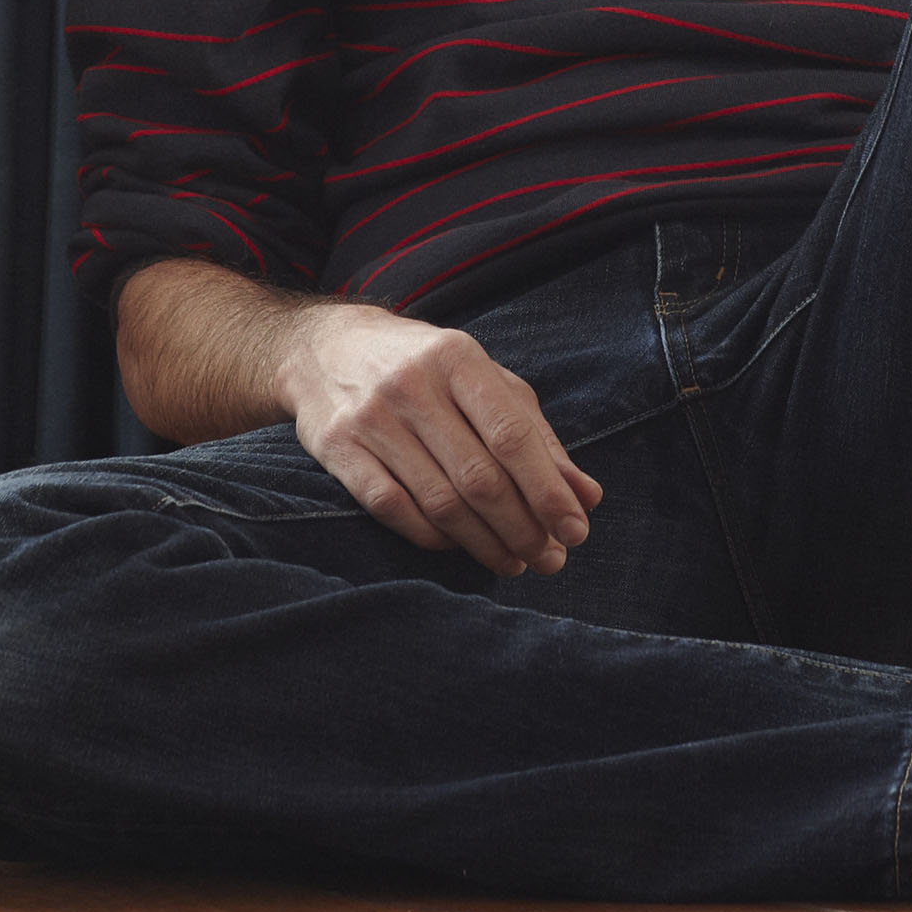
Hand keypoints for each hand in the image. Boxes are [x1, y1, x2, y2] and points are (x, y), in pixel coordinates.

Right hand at [278, 300, 604, 576]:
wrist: (325, 349)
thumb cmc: (426, 368)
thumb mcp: (485, 382)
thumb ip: (536, 437)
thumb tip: (586, 496)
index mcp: (457, 357)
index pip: (511, 435)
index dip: (547, 490)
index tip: (575, 531)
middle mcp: (411, 384)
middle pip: (478, 477)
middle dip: (522, 527)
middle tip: (549, 560)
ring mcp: (370, 417)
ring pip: (439, 502)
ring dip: (485, 543)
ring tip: (514, 562)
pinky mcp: (338, 448)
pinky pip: (394, 509)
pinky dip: (434, 538)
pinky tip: (460, 546)